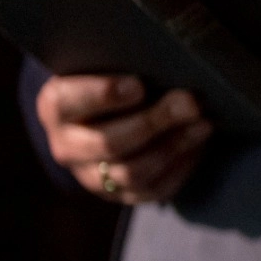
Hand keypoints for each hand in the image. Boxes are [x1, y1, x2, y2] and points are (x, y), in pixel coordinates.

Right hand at [37, 75, 211, 204]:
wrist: (111, 114)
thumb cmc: (114, 79)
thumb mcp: (110, 66)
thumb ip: (131, 66)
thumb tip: (172, 73)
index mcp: (57, 106)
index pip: (67, 103)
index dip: (102, 95)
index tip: (138, 86)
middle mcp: (67, 146)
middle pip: (109, 143)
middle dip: (154, 122)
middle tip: (189, 103)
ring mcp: (92, 176)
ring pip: (133, 173)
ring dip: (174, 146)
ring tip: (203, 124)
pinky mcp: (120, 194)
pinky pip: (153, 189)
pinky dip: (181, 167)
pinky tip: (199, 145)